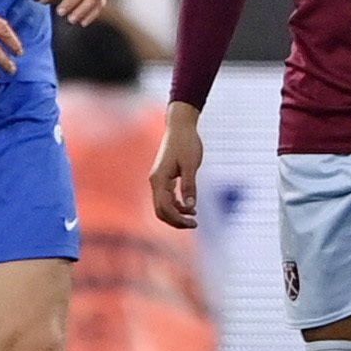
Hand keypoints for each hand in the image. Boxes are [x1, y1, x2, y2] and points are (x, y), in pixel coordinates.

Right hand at [152, 103, 204, 228]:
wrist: (180, 126)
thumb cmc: (186, 142)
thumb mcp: (191, 165)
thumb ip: (189, 186)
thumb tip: (190, 206)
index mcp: (159, 179)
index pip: (164, 208)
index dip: (178, 219)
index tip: (194, 222)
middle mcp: (155, 181)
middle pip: (160, 210)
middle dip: (176, 221)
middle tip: (194, 224)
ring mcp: (158, 179)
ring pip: (163, 205)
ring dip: (177, 213)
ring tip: (194, 216)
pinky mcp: (164, 177)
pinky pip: (167, 197)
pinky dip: (177, 205)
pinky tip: (190, 206)